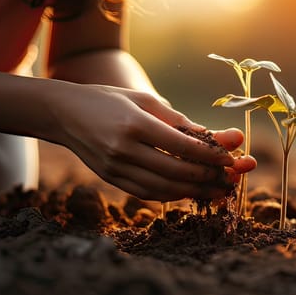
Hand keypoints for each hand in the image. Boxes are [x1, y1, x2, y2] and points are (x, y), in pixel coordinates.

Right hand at [52, 84, 255, 200]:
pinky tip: (190, 191)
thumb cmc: (110, 100)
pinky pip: (148, 193)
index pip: (183, 146)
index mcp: (135, 124)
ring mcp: (116, 168)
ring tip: (218, 191)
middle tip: (231, 180)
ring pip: (164, 188)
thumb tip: (216, 136)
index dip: (211, 156)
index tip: (232, 159)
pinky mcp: (112, 179)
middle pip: (177, 172)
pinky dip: (173, 194)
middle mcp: (124, 150)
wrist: (63, 113)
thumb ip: (180, 120)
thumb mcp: (145, 100)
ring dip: (195, 192)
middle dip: (209, 178)